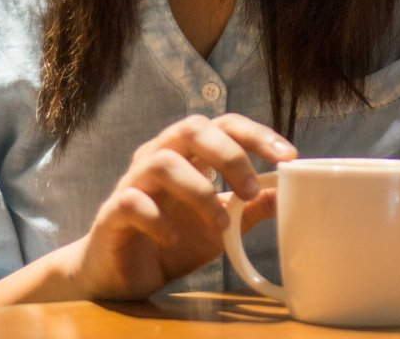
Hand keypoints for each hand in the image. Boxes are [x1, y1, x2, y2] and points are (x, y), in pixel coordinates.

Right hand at [66, 113, 295, 301]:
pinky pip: (131, 200)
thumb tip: (284, 193)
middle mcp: (160, 155)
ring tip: (220, 224)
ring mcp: (133, 180)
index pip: (224, 125)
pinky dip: (158, 219)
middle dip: (228, 155)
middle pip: (192, 128)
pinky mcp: (112, 211)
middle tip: (250, 189)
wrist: (122, 274)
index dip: (256, 134)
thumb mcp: (220, 226)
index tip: (287, 156)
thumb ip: (249, 209)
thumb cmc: (173, 239)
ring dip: (199, 190)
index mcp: (189, 152)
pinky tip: (173, 238)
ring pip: (163, 161)